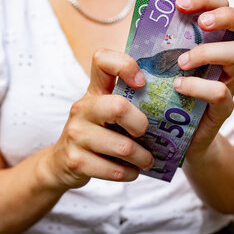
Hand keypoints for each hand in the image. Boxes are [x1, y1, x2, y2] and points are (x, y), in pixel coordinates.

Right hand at [46, 49, 153, 188]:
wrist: (60, 163)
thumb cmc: (94, 133)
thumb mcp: (104, 111)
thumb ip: (128, 102)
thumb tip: (172, 103)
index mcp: (93, 91)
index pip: (102, 60)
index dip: (125, 65)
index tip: (142, 83)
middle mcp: (82, 109)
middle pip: (119, 107)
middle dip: (141, 125)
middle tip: (146, 134)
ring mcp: (76, 135)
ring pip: (123, 147)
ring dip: (142, 157)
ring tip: (147, 160)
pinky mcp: (77, 161)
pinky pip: (115, 170)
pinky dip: (130, 173)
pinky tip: (131, 171)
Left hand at [173, 0, 233, 156]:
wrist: (178, 137)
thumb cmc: (168, 92)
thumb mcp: (164, 63)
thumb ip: (160, 43)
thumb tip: (141, 18)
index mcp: (216, 42)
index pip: (225, 8)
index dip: (207, 0)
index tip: (180, 4)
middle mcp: (230, 59)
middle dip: (225, 16)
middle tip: (200, 24)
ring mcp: (231, 83)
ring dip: (208, 52)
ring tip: (181, 62)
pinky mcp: (224, 109)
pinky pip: (221, 92)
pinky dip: (197, 86)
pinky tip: (178, 86)